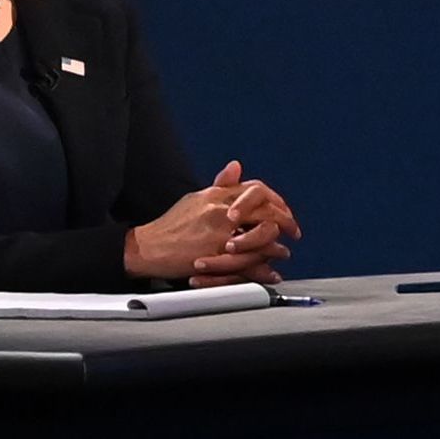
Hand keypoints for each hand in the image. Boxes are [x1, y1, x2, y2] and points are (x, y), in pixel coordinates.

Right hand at [126, 159, 301, 284]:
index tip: (283, 211)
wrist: (147, 248)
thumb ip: (221, 185)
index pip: (258, 191)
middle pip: (264, 211)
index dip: (276, 202)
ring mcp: (218, 234)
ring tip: (283, 253)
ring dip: (275, 247)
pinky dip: (260, 268)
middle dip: (284, 221)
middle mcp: (220, 212)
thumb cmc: (171, 224)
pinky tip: (269, 272)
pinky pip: (245, 262)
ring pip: (259, 237)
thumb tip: (237, 166)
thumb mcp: (196, 198)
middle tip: (292, 230)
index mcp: (217, 196)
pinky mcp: (213, 256)